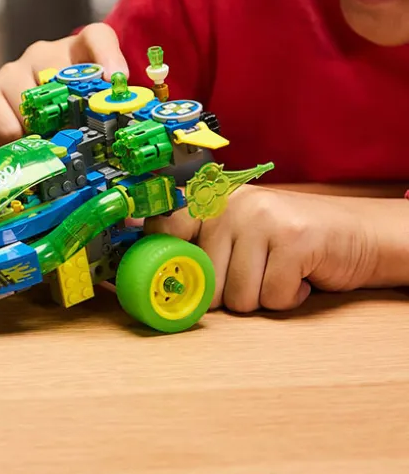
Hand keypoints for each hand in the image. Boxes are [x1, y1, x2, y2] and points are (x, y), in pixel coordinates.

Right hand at [0, 23, 126, 150]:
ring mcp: (14, 70)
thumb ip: (113, 134)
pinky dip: (13, 144)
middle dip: (71, 114)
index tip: (116, 79)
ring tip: (48, 157)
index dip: (107, 56)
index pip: (97, 37)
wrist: (23, 135)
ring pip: (29, 100)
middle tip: (80, 146)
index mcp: (80, 54)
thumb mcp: (95, 124)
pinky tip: (22, 155)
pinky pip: (1, 120)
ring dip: (40, 134)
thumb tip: (137, 177)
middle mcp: (45, 55)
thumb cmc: (68, 128)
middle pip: (60, 75)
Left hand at [146, 185, 390, 311]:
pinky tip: (299, 277)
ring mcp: (262, 218)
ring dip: (261, 298)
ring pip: (238, 295)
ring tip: (277, 272)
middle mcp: (230, 204)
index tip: (162, 279)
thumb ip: (199, 245)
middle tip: (254, 275)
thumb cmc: (285, 242)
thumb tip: (147, 270)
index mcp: (209, 201)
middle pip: (205, 281)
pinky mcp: (294, 239)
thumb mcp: (237, 234)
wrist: (353, 234)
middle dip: (228, 293)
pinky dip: (289, 298)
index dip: (161, 258)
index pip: (163, 226)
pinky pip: (273, 297)